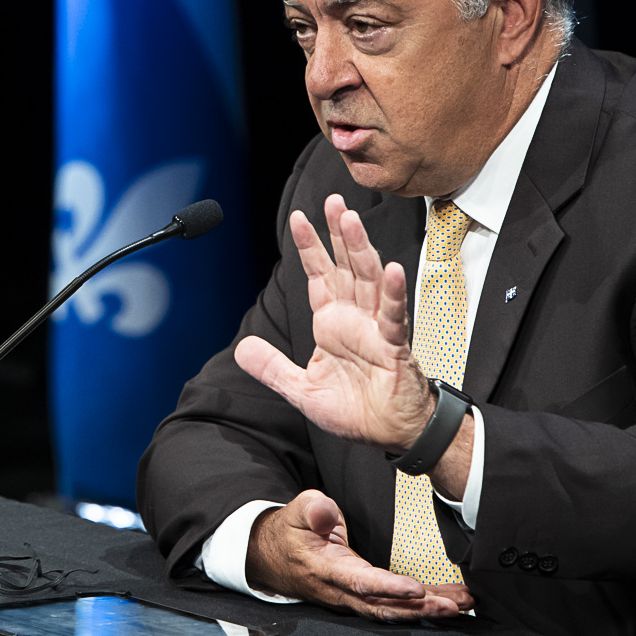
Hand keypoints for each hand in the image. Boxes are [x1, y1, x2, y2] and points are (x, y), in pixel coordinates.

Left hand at [235, 194, 434, 450]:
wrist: (389, 434)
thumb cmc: (355, 409)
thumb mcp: (302, 389)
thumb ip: (272, 368)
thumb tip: (241, 349)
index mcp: (332, 323)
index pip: (318, 275)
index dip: (309, 247)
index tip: (298, 217)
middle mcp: (355, 318)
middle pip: (346, 266)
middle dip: (337, 233)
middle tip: (332, 201)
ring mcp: (376, 328)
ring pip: (368, 280)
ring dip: (359, 249)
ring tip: (350, 219)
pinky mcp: (394, 346)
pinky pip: (394, 316)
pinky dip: (393, 292)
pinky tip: (391, 269)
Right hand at [248, 490, 471, 619]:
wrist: (273, 556)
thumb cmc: (290, 533)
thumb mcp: (297, 510)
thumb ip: (313, 508)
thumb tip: (326, 512)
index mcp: (327, 570)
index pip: (361, 582)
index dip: (389, 588)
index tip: (416, 588)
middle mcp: (342, 591)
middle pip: (384, 607)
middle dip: (421, 609)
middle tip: (452, 604)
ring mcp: (353, 597)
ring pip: (393, 611)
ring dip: (427, 610)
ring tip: (460, 603)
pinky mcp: (363, 596)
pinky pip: (394, 606)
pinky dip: (422, 605)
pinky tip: (447, 600)